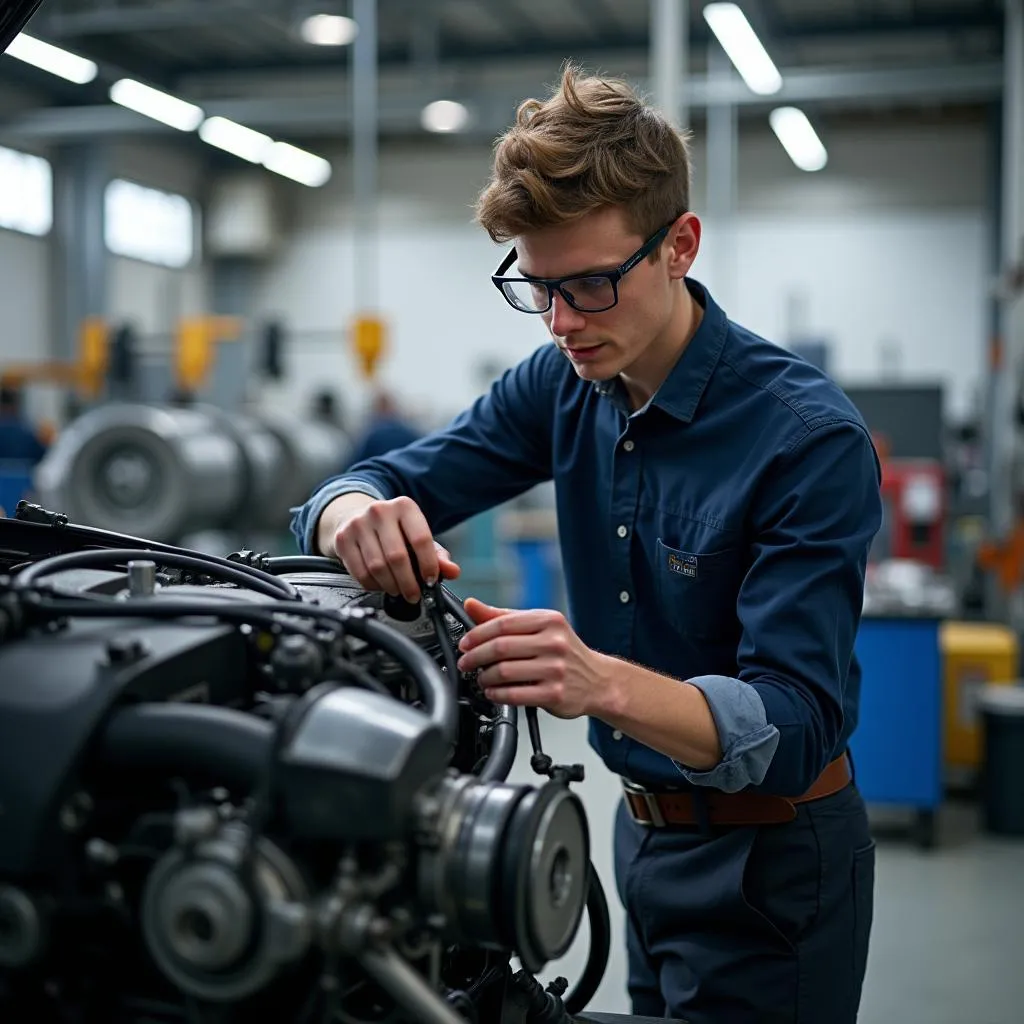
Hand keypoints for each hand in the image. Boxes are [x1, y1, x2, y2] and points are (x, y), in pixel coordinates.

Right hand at [332, 496, 460, 601]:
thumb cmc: (393, 530)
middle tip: (414, 595)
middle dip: (408, 582)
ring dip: (391, 586)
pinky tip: (381, 585)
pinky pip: (360, 572)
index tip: (431, 581)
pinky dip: (373, 585)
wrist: (356, 516)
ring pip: (377, 567)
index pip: (421, 539)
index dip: (428, 565)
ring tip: (398, 590)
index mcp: (404, 506)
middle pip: (397, 557)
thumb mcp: (417, 535)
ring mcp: (358, 524)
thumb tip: (452, 571)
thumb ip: (437, 555)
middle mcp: (380, 511)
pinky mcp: (342, 539)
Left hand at [456, 598, 609, 718]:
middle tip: (465, 663)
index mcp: (549, 621)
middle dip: (475, 657)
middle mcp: (554, 643)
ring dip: (484, 678)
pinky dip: (496, 694)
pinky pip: (515, 695)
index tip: (464, 643)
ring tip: (480, 679)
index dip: (477, 634)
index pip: (503, 624)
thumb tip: (471, 605)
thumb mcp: (539, 627)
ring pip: (505, 672)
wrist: (598, 680)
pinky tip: (493, 692)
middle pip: (501, 648)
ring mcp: (555, 669)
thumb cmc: (563, 652)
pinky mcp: (555, 694)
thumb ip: (503, 617)